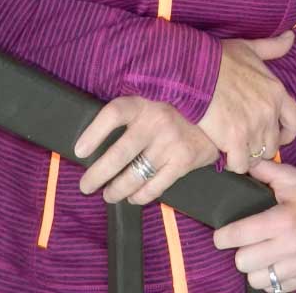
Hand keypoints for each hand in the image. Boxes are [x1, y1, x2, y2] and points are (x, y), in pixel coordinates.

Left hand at [73, 96, 217, 204]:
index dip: (93, 132)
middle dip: (98, 174)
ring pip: (135, 175)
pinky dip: (141, 196)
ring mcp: (171, 142)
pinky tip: (133, 198)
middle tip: (86, 186)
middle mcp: (156, 121)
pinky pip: (156, 185)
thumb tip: (95, 139)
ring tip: (108, 195)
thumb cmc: (174, 108)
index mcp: (144, 102)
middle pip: (118, 154)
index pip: (113, 114)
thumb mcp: (153, 97)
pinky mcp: (184, 160)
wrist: (216, 112)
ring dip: (117, 190)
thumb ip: (131, 112)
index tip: (79, 151)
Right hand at [198, 32, 295, 172]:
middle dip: (262, 145)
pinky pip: (240, 163)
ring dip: (246, 155)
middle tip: (246, 142)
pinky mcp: (234, 139)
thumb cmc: (219, 58)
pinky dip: (232, 162)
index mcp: (276, 92)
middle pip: (274, 143)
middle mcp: (269, 112)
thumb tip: (290, 37)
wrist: (193, 69)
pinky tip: (223, 154)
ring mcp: (253, 127)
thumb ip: (272, 47)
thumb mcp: (249, 48)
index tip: (277, 135)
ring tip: (233, 148)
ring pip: (257, 156)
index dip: (288, 133)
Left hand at [212, 158, 295, 291]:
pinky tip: (274, 264)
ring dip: (254, 267)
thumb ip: (262, 170)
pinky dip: (270, 279)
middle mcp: (290, 247)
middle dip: (240, 250)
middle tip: (246, 241)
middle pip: (243, 262)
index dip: (223, 236)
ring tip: (260, 253)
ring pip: (256, 280)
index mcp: (283, 220)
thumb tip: (238, 164)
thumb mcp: (292, 177)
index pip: (238, 236)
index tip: (223, 234)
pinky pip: (275, 289)